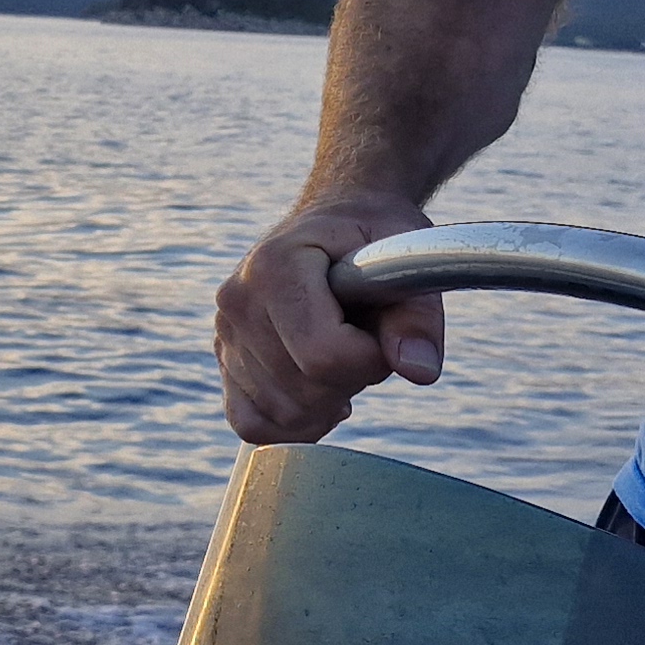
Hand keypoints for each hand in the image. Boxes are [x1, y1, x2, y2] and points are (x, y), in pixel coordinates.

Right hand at [213, 195, 439, 444]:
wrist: (335, 222)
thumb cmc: (373, 237)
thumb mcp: (409, 258)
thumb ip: (418, 315)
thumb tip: (420, 371)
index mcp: (275, 265)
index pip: (323, 355)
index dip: (370, 359)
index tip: (383, 330)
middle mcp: (238, 299)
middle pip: (306, 391)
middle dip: (353, 378)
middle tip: (364, 338)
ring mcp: (225, 332)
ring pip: (285, 413)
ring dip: (330, 399)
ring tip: (341, 352)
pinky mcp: (225, 359)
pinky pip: (251, 423)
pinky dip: (293, 423)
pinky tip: (320, 394)